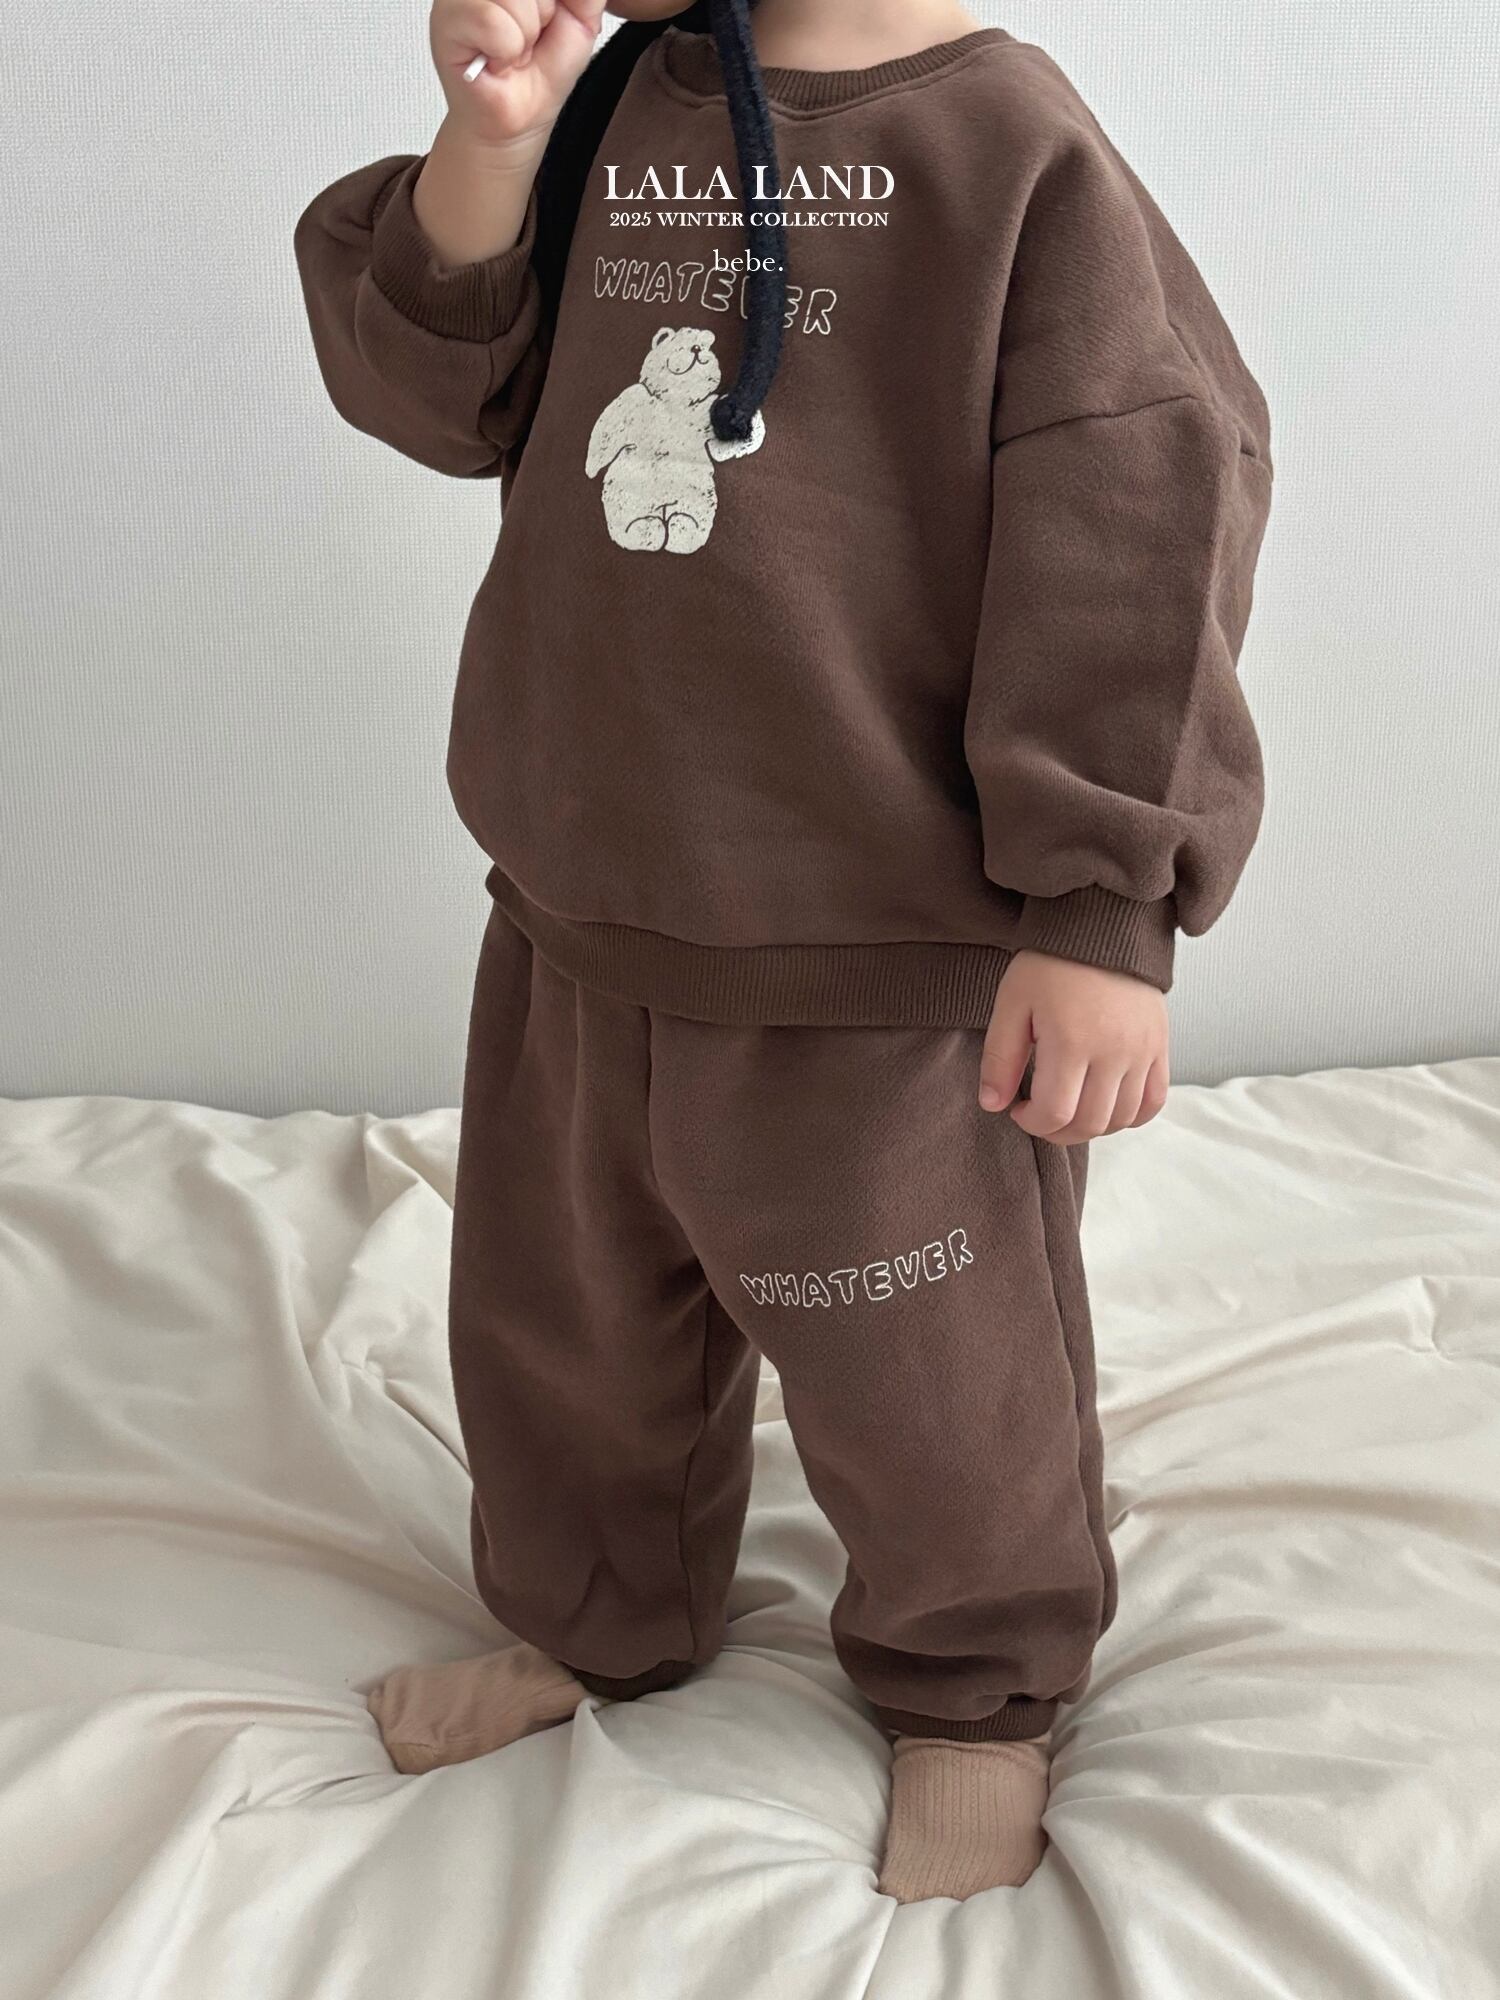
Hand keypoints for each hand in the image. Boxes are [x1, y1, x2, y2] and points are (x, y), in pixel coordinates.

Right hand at [431, 0, 606, 151]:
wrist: (521, 117)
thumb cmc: (542, 68)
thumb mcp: (581, 19)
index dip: (553, 5)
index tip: (549, 21)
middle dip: (543, 17)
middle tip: (529, 40)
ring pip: (514, 0)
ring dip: (525, 37)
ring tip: (512, 51)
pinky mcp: (446, 17)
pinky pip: (492, 21)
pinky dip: (506, 50)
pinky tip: (496, 60)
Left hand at [979, 950, 1168, 1144]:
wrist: (1100, 925)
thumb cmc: (1050, 963)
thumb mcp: (1012, 1004)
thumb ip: (999, 1058)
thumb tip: (992, 1105)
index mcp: (1071, 1041)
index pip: (1055, 1115)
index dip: (1031, 1123)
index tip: (1017, 1108)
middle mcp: (1113, 1052)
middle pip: (1089, 1123)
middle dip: (1057, 1131)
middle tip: (1040, 1114)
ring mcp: (1142, 1051)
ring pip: (1122, 1119)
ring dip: (1091, 1126)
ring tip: (1070, 1107)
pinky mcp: (1159, 1046)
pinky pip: (1154, 1101)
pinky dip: (1131, 1115)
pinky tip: (1106, 1105)